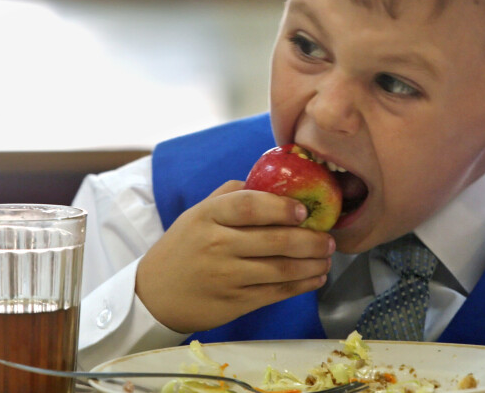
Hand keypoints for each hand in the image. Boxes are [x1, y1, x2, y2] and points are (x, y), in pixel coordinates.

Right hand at [135, 180, 334, 333]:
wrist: (154, 294)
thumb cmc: (184, 247)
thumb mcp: (198, 213)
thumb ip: (231, 195)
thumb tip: (273, 182)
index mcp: (208, 215)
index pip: (250, 206)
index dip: (282, 207)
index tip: (304, 211)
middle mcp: (217, 245)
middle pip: (275, 241)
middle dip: (311, 240)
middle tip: (330, 239)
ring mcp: (226, 276)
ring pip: (281, 269)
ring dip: (312, 264)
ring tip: (327, 258)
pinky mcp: (234, 302)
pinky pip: (276, 293)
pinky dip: (302, 285)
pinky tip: (316, 277)